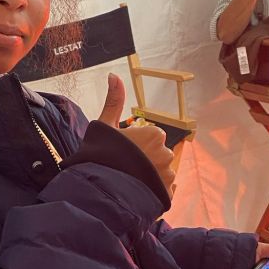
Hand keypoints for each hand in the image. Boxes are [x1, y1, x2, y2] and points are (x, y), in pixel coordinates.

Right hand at [98, 73, 175, 198]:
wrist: (100, 188)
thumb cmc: (101, 154)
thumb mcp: (104, 124)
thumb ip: (114, 100)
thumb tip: (113, 75)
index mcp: (154, 134)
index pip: (150, 138)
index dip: (136, 145)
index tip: (122, 153)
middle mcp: (166, 153)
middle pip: (157, 155)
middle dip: (144, 161)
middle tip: (124, 168)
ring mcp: (168, 175)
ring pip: (161, 174)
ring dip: (150, 177)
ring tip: (129, 183)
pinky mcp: (167, 194)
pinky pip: (164, 191)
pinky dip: (154, 192)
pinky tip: (138, 192)